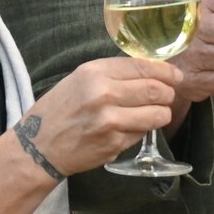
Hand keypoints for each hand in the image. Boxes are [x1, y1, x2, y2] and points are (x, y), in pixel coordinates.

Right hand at [27, 57, 183, 176]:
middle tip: (167, 96)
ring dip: (161, 114)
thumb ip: (114, 74)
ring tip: (153, 113)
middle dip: (168, 93)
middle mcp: (104, 93)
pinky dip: (142, 130)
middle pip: (157, 89)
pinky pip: (143, 133)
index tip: (175, 76)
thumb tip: (153, 71)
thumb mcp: (81, 79)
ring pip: (158, 114)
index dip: (166, 71)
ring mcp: (110, 120)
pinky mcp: (114, 143)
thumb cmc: (60, 110)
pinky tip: (129, 128)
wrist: (38, 146)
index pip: (144, 67)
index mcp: (95, 72)